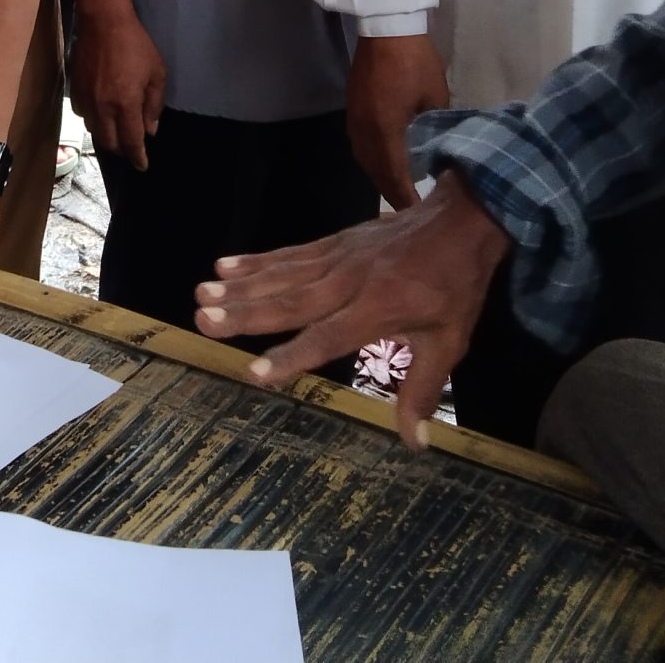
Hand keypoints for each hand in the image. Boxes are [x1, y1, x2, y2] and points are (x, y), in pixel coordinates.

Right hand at [68, 4, 166, 168]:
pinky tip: (102, 113)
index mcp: (125, 104)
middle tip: (132, 147)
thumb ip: (154, 105)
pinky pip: (84, 116)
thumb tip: (150, 130)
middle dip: (122, 150)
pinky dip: (94, 121)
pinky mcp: (76, 90)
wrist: (103, 22)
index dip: (137, 157)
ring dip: (107, 136)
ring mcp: (86, 100)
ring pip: (94, 131)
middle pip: (110, 143)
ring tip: (117, 132)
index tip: (142, 166)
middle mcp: (103, 108)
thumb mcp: (157, 73)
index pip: (131, 141)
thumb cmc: (136, 46)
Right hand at [196, 183, 508, 449]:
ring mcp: (338, 258)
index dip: (292, 356)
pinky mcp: (333, 242)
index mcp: (378, 310)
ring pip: (282, 275)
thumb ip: (423, 390)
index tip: (255, 373)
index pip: (327, 337)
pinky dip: (257, 260)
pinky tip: (226, 264)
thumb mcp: (448, 343)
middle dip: (246, 313)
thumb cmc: (454, 287)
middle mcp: (349, 283)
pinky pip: (290, 254)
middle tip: (204, 320)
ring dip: (241, 285)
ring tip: (201, 293)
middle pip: (291, 301)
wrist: (462, 220)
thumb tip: (413, 444)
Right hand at [347, 33, 450, 208]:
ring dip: (380, 178)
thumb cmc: (415, 62)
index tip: (418, 214)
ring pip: (364, 161)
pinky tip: (385, 163)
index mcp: (386, 131)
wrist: (386, 28)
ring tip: (399, 190)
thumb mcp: (435, 97)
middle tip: (409, 210)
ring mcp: (355, 120)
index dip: (406, 198)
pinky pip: (360, 146)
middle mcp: (365, 132)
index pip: (395, 176)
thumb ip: (434, 126)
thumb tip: (438, 146)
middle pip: (376, 173)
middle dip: (392, 193)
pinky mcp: (353, 110)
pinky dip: (372, 160)